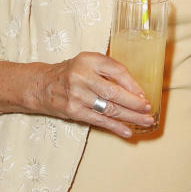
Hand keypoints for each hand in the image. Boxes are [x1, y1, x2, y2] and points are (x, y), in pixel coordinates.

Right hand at [29, 52, 154, 137]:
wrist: (42, 85)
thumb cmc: (71, 73)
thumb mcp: (88, 62)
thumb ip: (108, 70)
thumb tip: (134, 89)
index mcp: (89, 60)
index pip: (117, 71)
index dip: (133, 84)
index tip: (143, 94)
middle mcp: (82, 76)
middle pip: (115, 92)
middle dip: (134, 103)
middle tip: (148, 109)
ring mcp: (77, 95)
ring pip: (109, 108)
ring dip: (130, 117)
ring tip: (145, 121)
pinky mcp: (74, 111)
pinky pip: (99, 120)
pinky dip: (115, 127)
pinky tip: (127, 131)